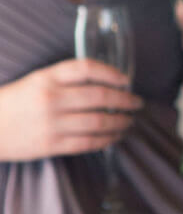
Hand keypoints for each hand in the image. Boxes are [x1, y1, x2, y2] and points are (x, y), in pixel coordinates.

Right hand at [0, 59, 140, 160]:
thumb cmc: (15, 101)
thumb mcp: (37, 80)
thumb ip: (67, 79)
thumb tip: (107, 82)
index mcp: (47, 77)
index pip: (87, 68)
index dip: (112, 73)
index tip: (126, 80)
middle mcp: (51, 98)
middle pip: (100, 97)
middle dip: (125, 100)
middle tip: (137, 103)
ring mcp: (52, 123)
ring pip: (99, 122)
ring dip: (120, 122)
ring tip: (129, 121)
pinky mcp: (51, 145)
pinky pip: (88, 143)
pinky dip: (107, 139)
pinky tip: (115, 136)